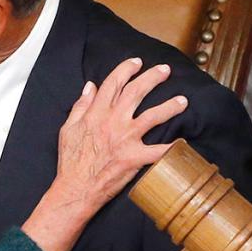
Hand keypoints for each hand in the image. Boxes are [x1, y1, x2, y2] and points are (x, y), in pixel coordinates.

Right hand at [53, 58, 186, 218]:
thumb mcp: (68, 128)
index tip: (136, 62)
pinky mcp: (135, 158)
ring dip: (170, 106)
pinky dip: (172, 148)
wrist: (76, 188)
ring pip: (153, 116)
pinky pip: (159, 151)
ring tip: (182, 100)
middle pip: (137, 92)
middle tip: (165, 70)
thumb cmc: (70, 161)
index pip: (114, 83)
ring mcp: (126, 139)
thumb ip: (80, 106)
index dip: (126, 69)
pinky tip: (184, 143)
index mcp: (96, 113)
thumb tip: (90, 86)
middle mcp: (113, 121)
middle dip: (153, 78)